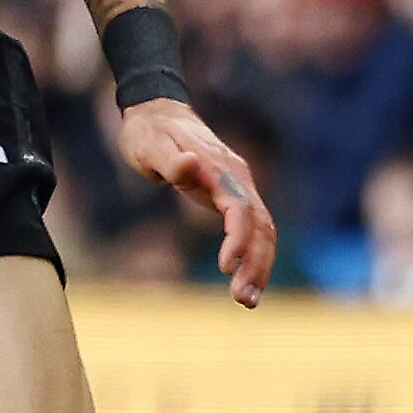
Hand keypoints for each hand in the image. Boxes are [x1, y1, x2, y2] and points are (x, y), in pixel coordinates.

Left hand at [120, 97, 274, 304]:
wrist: (158, 111)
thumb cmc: (148, 131)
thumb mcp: (149, 144)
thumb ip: (169, 159)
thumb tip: (190, 167)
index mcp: (220, 169)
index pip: (239, 208)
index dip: (237, 239)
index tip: (225, 267)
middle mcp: (238, 179)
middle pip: (261, 226)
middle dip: (256, 264)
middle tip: (243, 300)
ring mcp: (239, 187)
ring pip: (264, 231)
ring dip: (260, 266)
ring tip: (247, 301)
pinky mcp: (234, 195)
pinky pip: (253, 229)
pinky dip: (254, 255)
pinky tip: (245, 279)